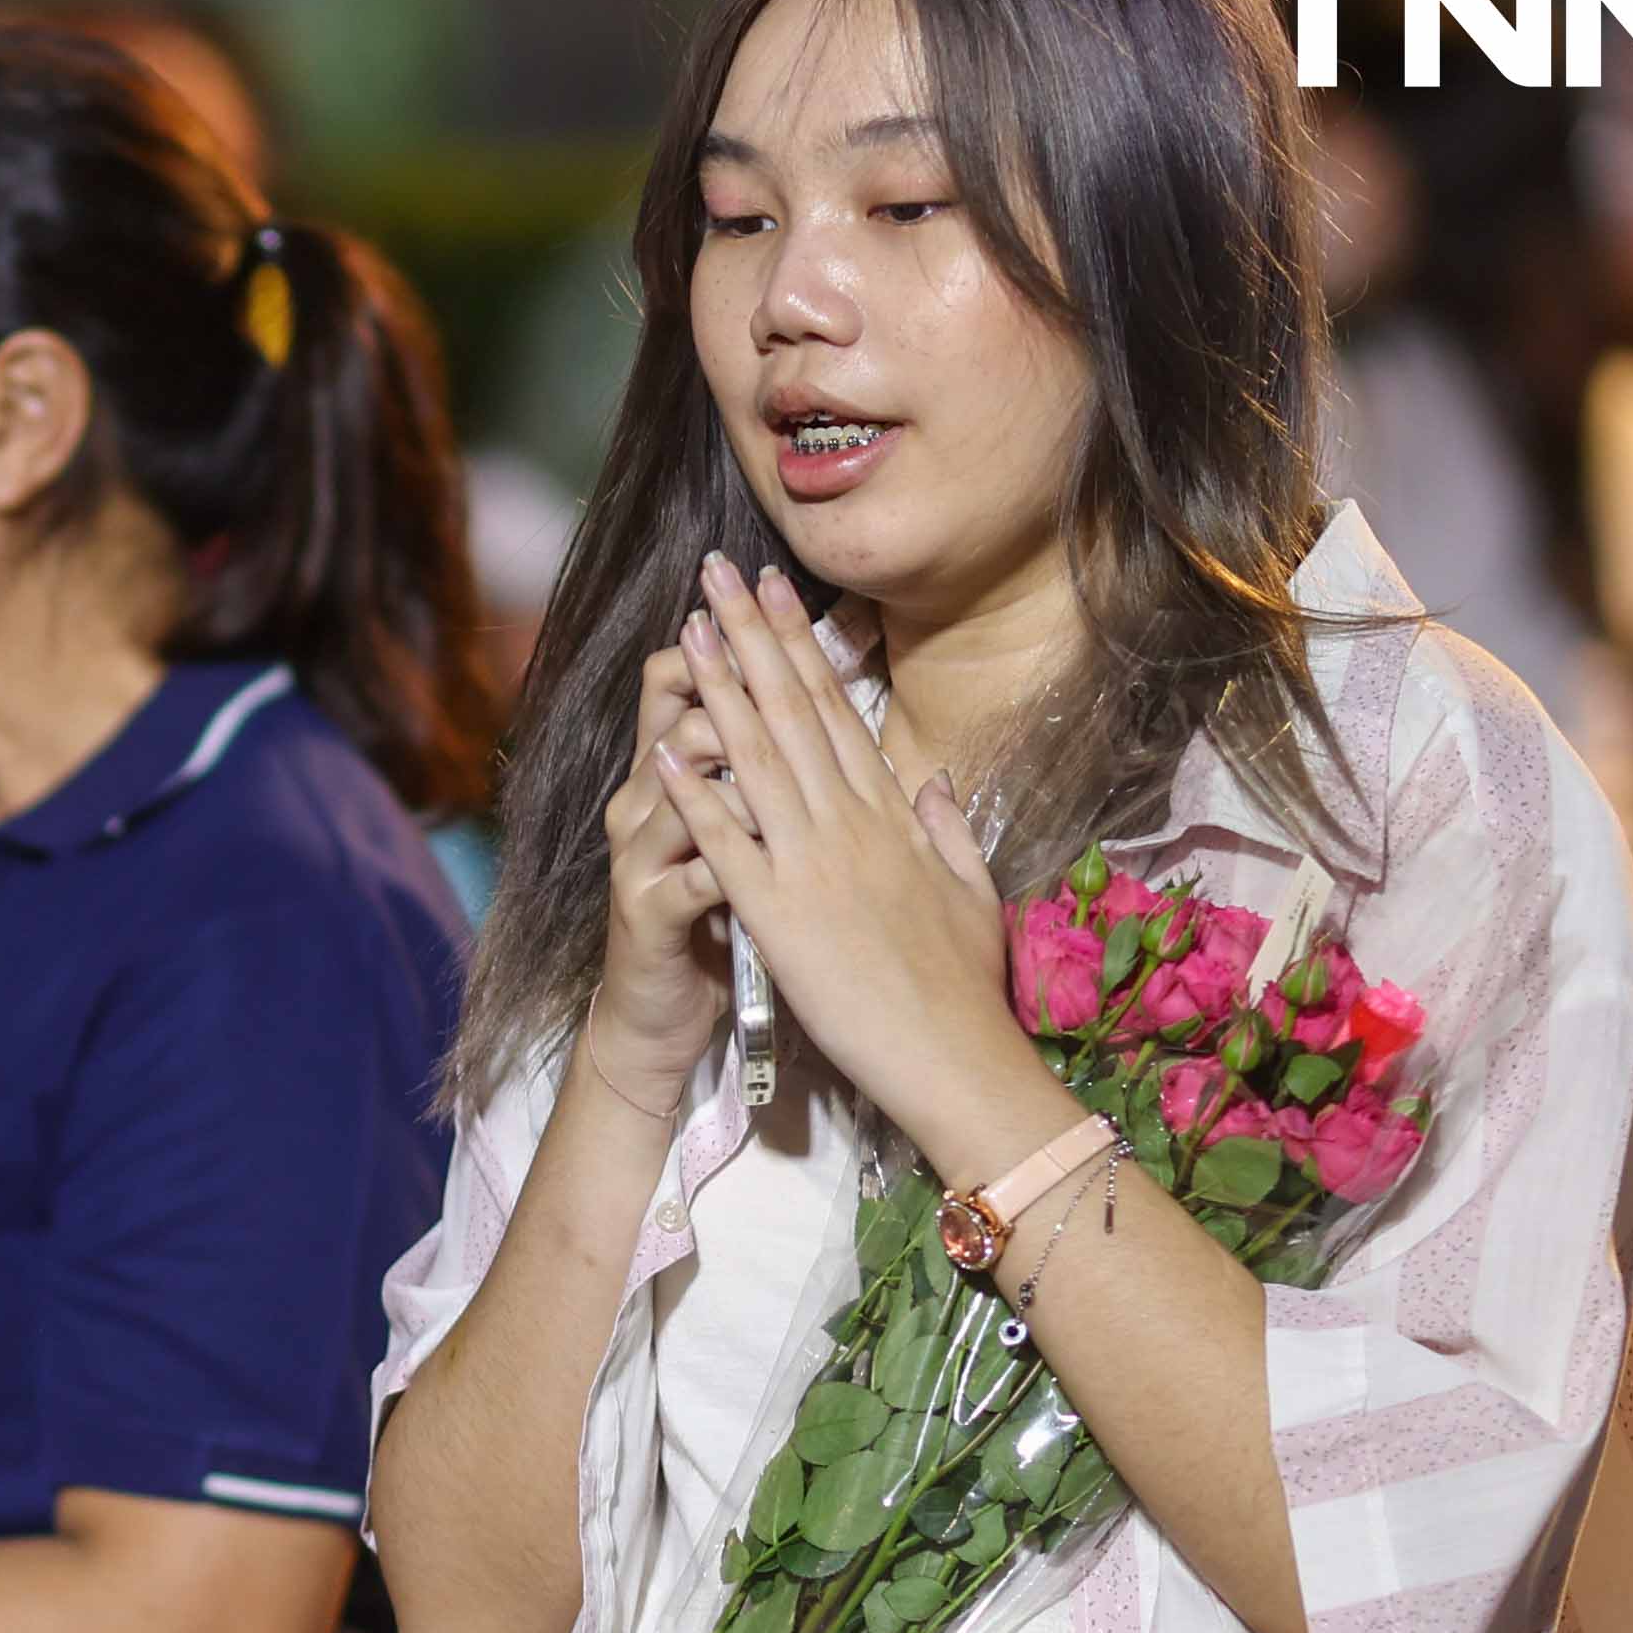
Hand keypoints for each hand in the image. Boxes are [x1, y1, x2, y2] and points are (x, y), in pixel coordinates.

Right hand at [590, 573, 747, 1111]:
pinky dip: (723, 855)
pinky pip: (689, 872)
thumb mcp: (739, 837)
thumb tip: (822, 705)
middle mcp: (646, 801)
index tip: (780, 594)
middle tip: (741, 606)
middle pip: (683, 711)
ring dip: (717, 753)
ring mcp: (642, 854)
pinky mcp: (648, 911)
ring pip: (676, 782)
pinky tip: (754, 841)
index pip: (691, 685)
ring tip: (749, 728)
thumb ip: (768, 774)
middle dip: (718, 656)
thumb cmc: (713, 917)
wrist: (659, 1010)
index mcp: (676, 778)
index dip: (737, 642)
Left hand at [655, 564, 1034, 1155]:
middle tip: (716, 573)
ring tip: (683, 630)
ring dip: (716, 689)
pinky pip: (727, 841)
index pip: (837, 710)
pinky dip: (693, 792)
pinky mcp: (778, 914)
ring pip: (757, 757)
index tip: (774, 594)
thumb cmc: (964, 986)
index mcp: (894, 813)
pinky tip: (661, 748)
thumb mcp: (971, 890)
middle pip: (792, 711)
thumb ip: (947, 828)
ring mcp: (814, 863)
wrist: (958, 1059)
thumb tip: (932, 778)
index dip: (800, 647)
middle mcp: (852, 822)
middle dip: (750, 637)